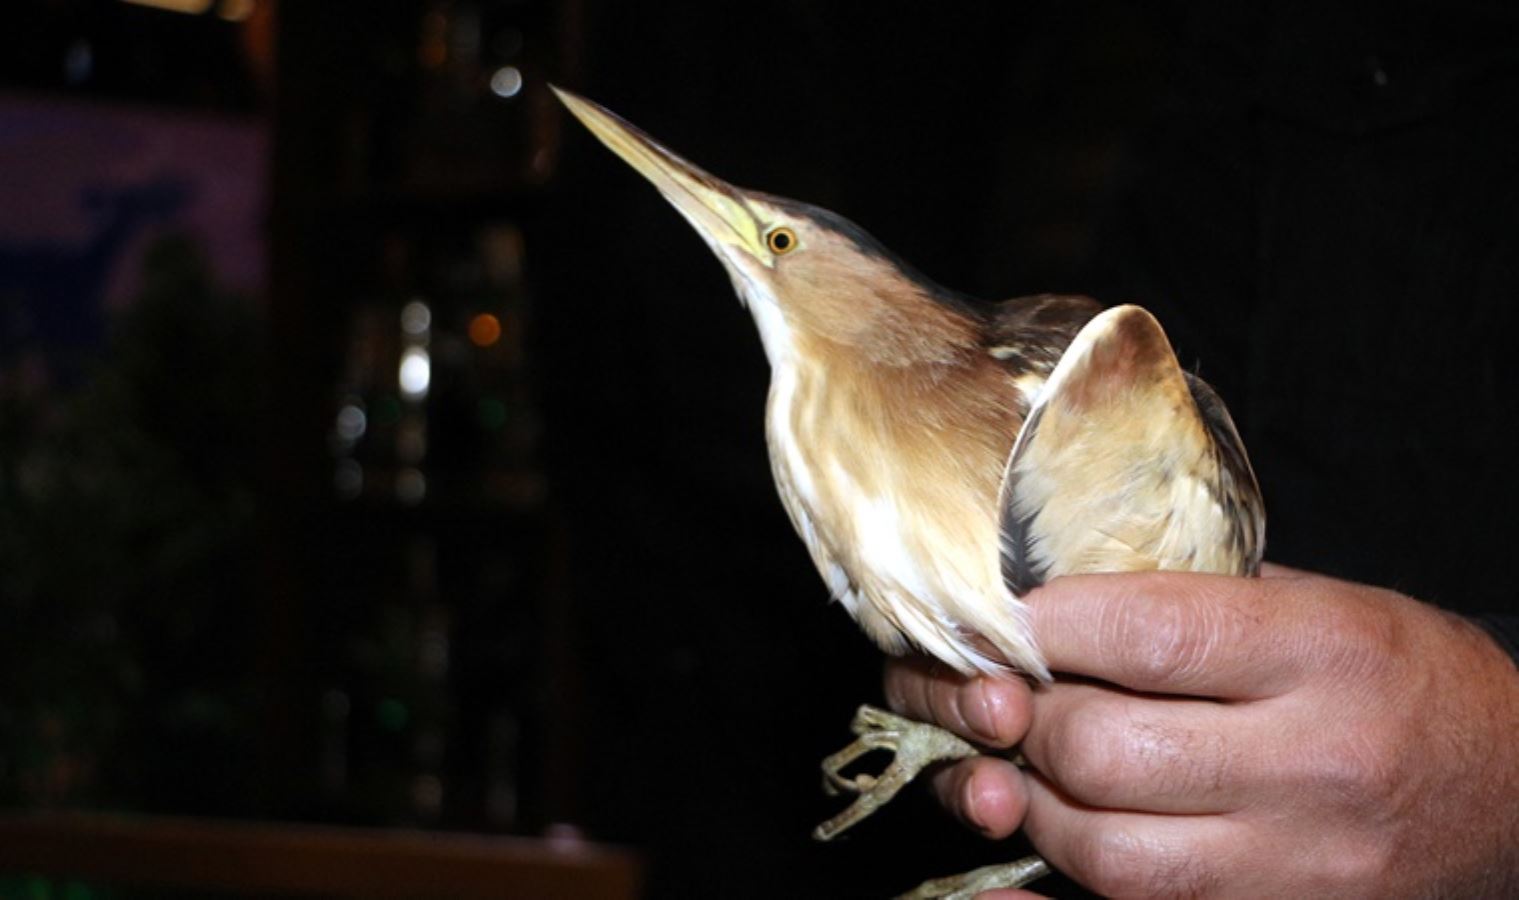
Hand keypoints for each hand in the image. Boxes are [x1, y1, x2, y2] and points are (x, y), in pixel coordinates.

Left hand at [884, 566, 1518, 896]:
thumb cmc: (1401, 680)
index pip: (1143, 637)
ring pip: (1107, 855)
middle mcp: (1315, 764)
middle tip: (1003, 699)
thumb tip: (1037, 610)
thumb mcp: (1318, 605)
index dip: (1039, 626)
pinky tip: (996, 886)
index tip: (999, 619)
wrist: (1513, 793)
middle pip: (1104, 752)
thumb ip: (1190, 603)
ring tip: (1020, 772)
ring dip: (1031, 808)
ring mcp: (1301, 866)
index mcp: (1326, 653)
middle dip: (1023, 722)